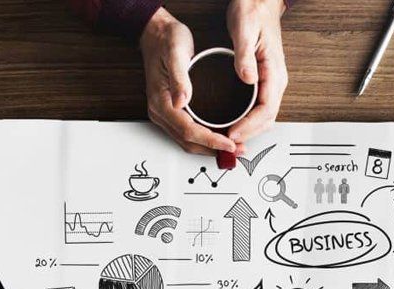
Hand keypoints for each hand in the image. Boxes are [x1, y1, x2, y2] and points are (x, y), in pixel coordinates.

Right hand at [140, 8, 237, 154]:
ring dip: (210, 147)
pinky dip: (205, 139)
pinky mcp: (171, 110)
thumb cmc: (166, 40)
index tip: (229, 143)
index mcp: (161, 102)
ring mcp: (165, 113)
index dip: (210, 140)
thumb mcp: (176, 53)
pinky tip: (220, 137)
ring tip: (232, 148)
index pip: (188, 130)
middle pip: (188, 141)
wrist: (156, 34)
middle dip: (213, 149)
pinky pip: (187, 132)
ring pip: (188, 140)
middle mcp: (161, 112)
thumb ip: (179, 78)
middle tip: (237, 150)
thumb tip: (182, 101)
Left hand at [225, 0, 288, 144]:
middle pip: (267, 119)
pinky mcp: (264, 81)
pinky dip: (248, 121)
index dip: (249, 126)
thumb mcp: (245, 29)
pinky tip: (234, 124)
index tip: (233, 133)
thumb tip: (248, 78)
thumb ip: (245, 56)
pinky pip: (259, 108)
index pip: (266, 109)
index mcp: (274, 71)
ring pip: (264, 116)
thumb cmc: (253, 10)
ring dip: (248, 130)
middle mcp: (276, 80)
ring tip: (228, 139)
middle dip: (248, 134)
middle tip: (227, 143)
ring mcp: (271, 82)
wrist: (259, 0)